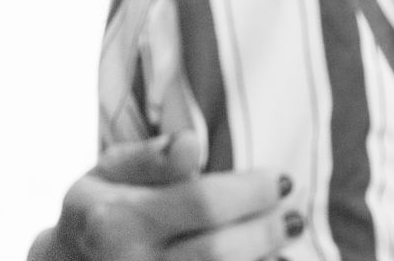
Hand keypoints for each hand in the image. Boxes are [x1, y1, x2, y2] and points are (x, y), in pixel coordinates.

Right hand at [29, 131, 299, 260]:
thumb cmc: (99, 212)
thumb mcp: (109, 173)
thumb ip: (150, 157)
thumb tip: (192, 144)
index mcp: (115, 221)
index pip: (203, 203)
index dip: (252, 192)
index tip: (282, 181)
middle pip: (217, 253)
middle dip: (266, 232)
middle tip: (294, 217)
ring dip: (262, 260)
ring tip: (286, 242)